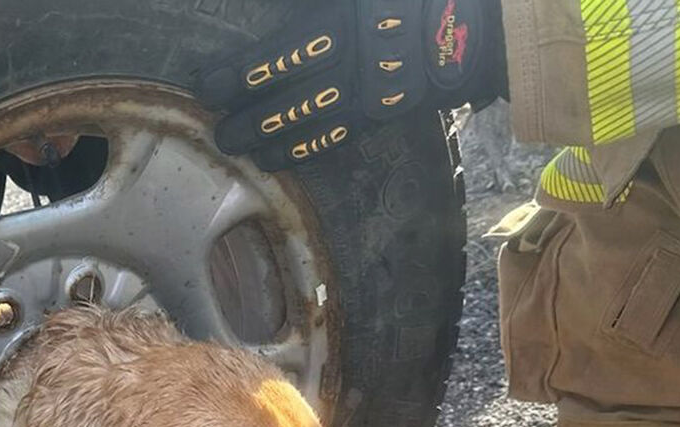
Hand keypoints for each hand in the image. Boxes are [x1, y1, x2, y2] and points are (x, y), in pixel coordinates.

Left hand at [195, 0, 505, 170]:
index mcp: (338, 26)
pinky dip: (307, 148)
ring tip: (243, 152)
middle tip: (219, 132)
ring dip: (273, 140)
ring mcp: (366, 93)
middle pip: (290, 99)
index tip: (210, 84)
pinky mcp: (380, 112)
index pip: (279, 57)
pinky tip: (281, 158)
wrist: (469, 24)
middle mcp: (349, 66)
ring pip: (311, 124)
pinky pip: (338, 136)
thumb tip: (280, 14)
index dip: (242, 74)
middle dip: (251, 118)